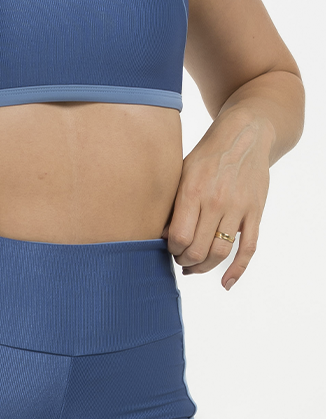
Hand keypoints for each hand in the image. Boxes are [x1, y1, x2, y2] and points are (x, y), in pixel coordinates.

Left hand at [161, 110, 272, 289]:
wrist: (243, 135)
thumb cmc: (206, 154)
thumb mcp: (182, 170)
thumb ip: (174, 201)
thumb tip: (163, 234)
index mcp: (193, 189)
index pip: (179, 236)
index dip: (171, 249)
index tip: (169, 248)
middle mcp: (216, 200)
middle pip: (198, 249)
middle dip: (185, 261)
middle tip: (181, 260)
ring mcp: (238, 208)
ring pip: (220, 252)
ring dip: (205, 267)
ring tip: (195, 268)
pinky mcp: (255, 212)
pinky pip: (248, 248)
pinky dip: (237, 270)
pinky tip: (226, 283)